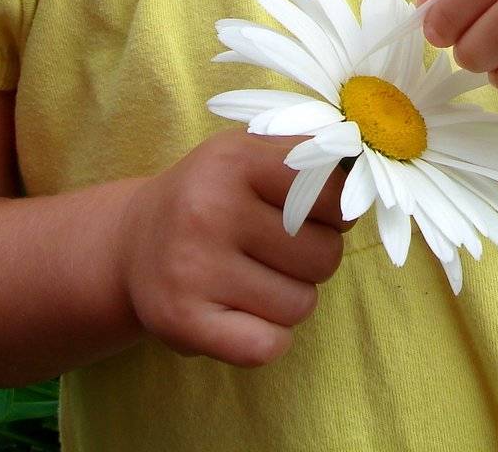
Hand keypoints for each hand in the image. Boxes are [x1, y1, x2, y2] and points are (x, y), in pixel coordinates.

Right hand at [114, 129, 354, 367]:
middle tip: (276, 248)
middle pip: (325, 254)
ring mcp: (192, 268)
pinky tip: (244, 314)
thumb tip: (366, 165)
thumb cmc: (213, 195)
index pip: (334, 195)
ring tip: (254, 277)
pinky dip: (269, 338)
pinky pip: (269, 346)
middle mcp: (209, 210)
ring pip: (301, 303)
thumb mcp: (251, 152)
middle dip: (314, 256)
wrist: (131, 243)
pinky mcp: (182, 322)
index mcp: (234, 159)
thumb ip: (311, 153)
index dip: (337, 211)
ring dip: (291, 297)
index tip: (315, 212)